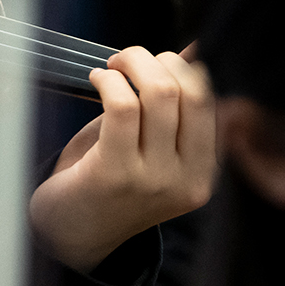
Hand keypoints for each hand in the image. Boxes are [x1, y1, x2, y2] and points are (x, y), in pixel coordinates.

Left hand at [28, 46, 215, 272]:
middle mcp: (187, 178)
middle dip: (158, 59)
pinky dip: (108, 80)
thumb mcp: (150, 145)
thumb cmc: (107, 179)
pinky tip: (97, 79)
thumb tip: (194, 50)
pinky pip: (122, 106)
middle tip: (128, 60)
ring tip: (111, 68)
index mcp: (203, 171)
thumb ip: (173, 105)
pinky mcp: (115, 173)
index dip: (187, 66)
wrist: (70, 235)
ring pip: (159, 93)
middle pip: (192, 92)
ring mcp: (154, 179)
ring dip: (131, 63)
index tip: (159, 59)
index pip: (214, 101)